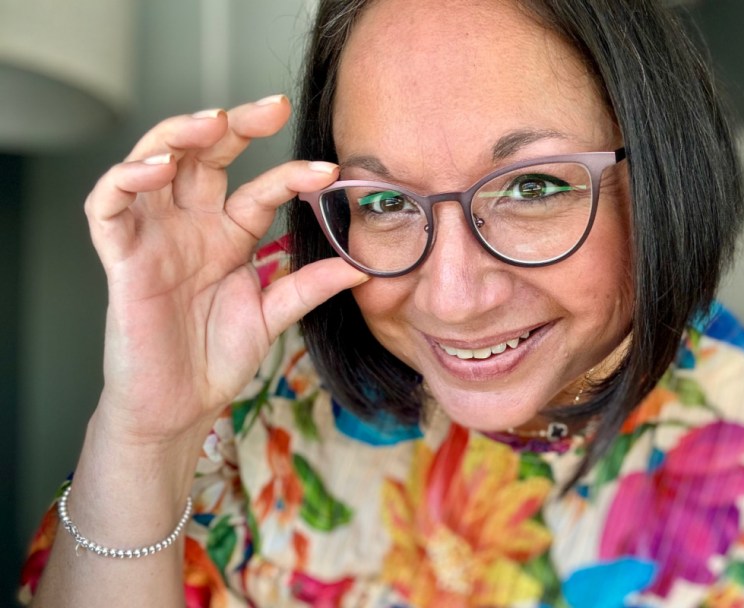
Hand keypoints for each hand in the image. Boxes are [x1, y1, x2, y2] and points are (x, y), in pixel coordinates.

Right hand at [84, 95, 366, 447]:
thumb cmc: (217, 358)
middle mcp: (192, 226)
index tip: (329, 172)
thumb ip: (309, 287)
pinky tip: (160, 167)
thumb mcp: (272, 316)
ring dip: (180, 135)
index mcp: (230, 236)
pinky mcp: (120, 256)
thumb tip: (361, 266)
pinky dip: (128, 178)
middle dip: (236, 125)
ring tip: (214, 122)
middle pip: (207, 156)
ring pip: (155, 163)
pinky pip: (109, 204)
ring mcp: (155, 237)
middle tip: (270, 107)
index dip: (292, 176)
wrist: (179, 406)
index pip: (262, 190)